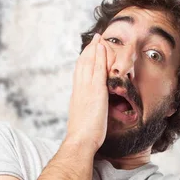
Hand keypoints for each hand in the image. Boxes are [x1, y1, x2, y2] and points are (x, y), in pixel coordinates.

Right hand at [64, 33, 107, 152]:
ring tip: (99, 38)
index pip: (79, 74)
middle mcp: (79, 90)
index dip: (84, 61)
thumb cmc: (83, 137)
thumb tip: (90, 114)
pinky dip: (99, 57)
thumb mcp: (84, 121)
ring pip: (89, 63)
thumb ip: (87, 113)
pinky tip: (103, 48)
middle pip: (82, 64)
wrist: (80, 141)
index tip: (88, 53)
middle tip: (94, 40)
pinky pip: (98, 70)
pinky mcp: (96, 92)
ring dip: (94, 49)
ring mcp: (86, 89)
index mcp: (77, 96)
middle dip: (88, 51)